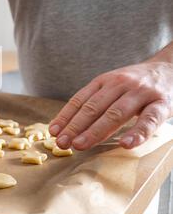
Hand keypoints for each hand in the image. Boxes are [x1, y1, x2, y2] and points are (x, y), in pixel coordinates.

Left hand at [49, 62, 172, 150]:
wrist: (170, 68)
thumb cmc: (135, 85)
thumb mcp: (112, 87)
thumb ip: (95, 102)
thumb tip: (69, 126)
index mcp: (104, 80)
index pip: (80, 99)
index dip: (65, 116)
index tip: (53, 132)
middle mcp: (120, 84)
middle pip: (93, 107)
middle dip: (75, 126)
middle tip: (62, 142)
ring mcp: (140, 93)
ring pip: (115, 113)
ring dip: (96, 130)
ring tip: (81, 144)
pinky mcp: (162, 103)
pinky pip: (149, 120)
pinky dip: (137, 133)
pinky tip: (126, 144)